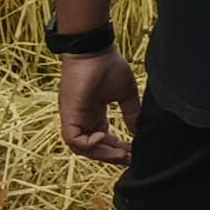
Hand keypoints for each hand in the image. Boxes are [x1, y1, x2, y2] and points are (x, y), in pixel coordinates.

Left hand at [56, 50, 138, 165]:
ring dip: (103, 154)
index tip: (135, 152)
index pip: (104, 141)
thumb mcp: (125, 94)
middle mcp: (82, 119)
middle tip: (130, 158)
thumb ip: (132, 113)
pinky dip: (89, 144)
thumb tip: (139, 130)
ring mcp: (74, 118)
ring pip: (82, 149)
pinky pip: (74, 140)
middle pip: (93, 149)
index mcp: (94, 115)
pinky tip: (105, 136)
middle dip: (112, 156)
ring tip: (122, 153)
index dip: (118, 149)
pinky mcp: (69, 115)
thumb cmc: (108, 66)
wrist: (94, 51)